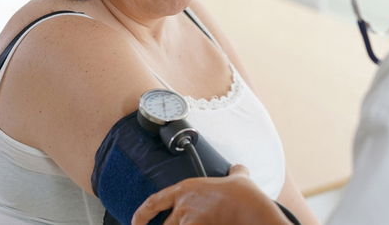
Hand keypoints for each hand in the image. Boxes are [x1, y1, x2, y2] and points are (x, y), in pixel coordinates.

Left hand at [131, 164, 292, 224]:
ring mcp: (189, 223)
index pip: (154, 202)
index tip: (136, 222)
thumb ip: (234, 173)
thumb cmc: (245, 196)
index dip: (141, 214)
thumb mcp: (238, 178)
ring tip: (203, 221)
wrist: (253, 212)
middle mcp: (183, 207)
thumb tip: (237, 169)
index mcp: (186, 189)